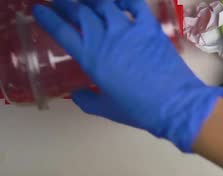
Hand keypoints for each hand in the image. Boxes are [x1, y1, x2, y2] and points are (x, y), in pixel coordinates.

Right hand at [32, 0, 222, 151]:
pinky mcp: (150, 28)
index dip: (48, 18)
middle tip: (61, 2)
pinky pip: (134, 4)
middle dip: (66, 5)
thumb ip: (87, 100)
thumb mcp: (107, 109)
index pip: (62, 31)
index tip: (40, 11)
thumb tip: (77, 94)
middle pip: (80, 12)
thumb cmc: (140, 110)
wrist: (175, 105)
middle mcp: (106, 38)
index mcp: (91, 58)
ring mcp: (129, 30)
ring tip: (87, 1)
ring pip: (104, 4)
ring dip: (92, 0)